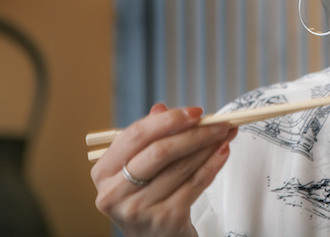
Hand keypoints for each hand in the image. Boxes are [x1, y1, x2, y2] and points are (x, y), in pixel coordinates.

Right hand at [91, 103, 237, 236]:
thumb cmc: (147, 196)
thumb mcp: (139, 167)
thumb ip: (147, 138)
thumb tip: (161, 108)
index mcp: (104, 172)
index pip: (135, 135)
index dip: (168, 120)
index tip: (196, 112)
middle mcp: (115, 193)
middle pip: (159, 151)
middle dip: (194, 133)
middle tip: (219, 122)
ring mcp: (139, 209)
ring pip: (181, 167)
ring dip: (208, 146)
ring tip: (225, 134)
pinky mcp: (165, 220)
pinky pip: (195, 184)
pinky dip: (213, 165)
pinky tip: (223, 152)